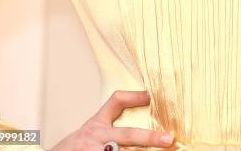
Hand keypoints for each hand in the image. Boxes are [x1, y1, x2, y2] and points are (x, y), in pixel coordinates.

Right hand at [48, 90, 174, 149]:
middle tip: (168, 139)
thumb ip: (108, 132)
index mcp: (95, 125)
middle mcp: (94, 138)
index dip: (133, 96)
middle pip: (126, 135)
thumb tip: (135, 136)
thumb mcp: (88, 134)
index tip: (149, 95)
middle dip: (149, 138)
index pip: (115, 102)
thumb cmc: (72, 150)